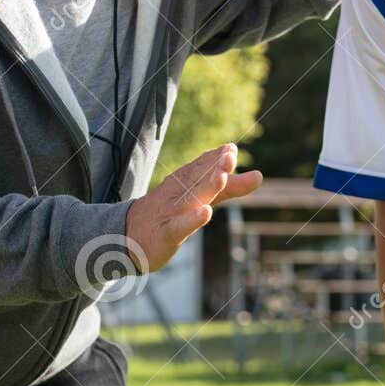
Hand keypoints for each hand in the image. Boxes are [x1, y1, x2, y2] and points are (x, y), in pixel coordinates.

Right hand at [125, 144, 262, 273]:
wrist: (125, 237)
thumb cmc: (169, 214)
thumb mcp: (201, 197)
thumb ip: (230, 188)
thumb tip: (259, 175)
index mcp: (184, 182)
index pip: (202, 166)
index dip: (216, 158)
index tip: (231, 148)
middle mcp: (178, 194)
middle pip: (198, 178)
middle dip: (214, 166)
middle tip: (230, 153)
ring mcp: (171, 213)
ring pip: (191, 198)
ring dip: (207, 187)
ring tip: (222, 176)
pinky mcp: (166, 234)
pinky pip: (180, 226)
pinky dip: (192, 219)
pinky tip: (205, 213)